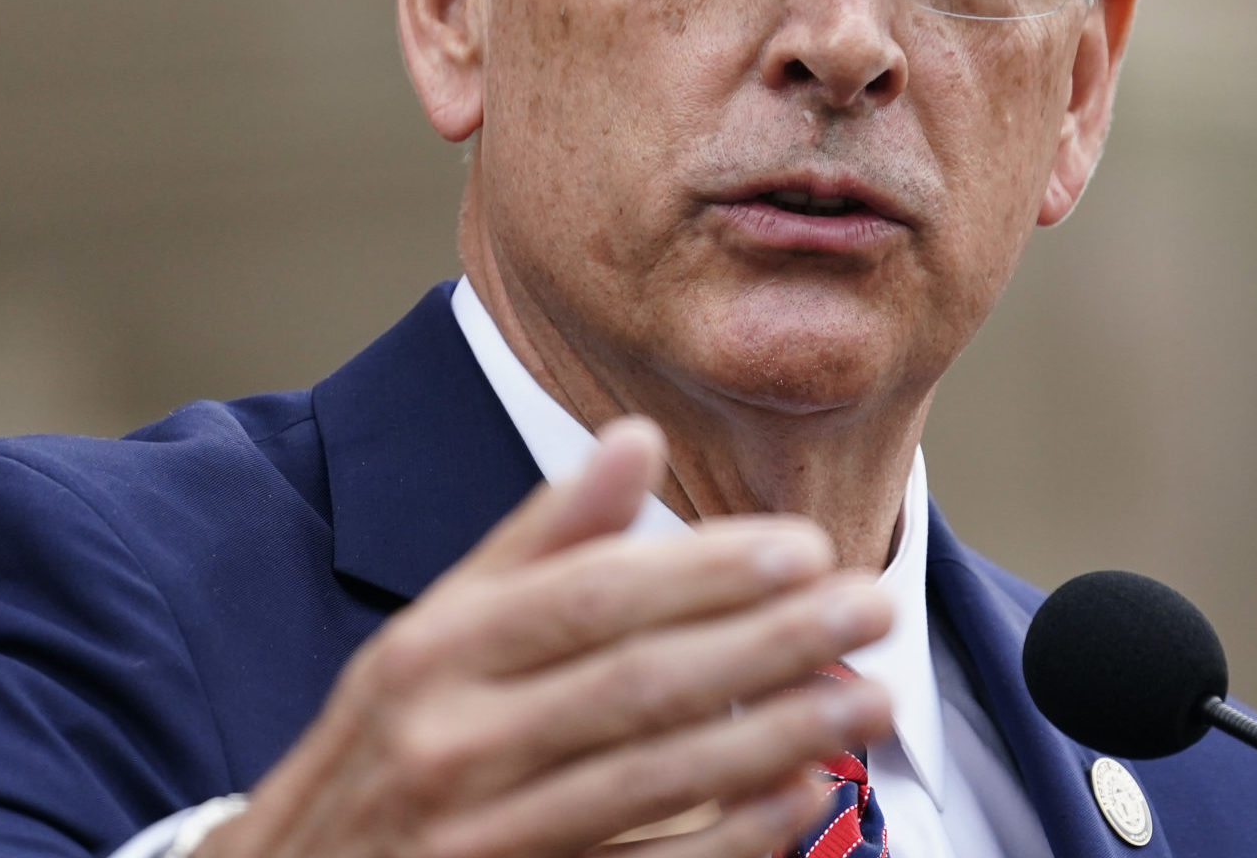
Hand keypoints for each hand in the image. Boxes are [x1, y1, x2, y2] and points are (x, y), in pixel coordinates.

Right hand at [195, 417, 894, 857]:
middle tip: (872, 608)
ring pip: (653, 774)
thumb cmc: (384, 752)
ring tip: (869, 698)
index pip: (592, 595)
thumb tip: (634, 438)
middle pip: (637, 680)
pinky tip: (801, 797)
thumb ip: (538, 541)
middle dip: (770, 643)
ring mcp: (477, 837)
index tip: (807, 548)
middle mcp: (448, 740)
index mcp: (431, 652)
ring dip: (776, 734)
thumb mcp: (432, 635)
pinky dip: (730, 836)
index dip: (707, 571)